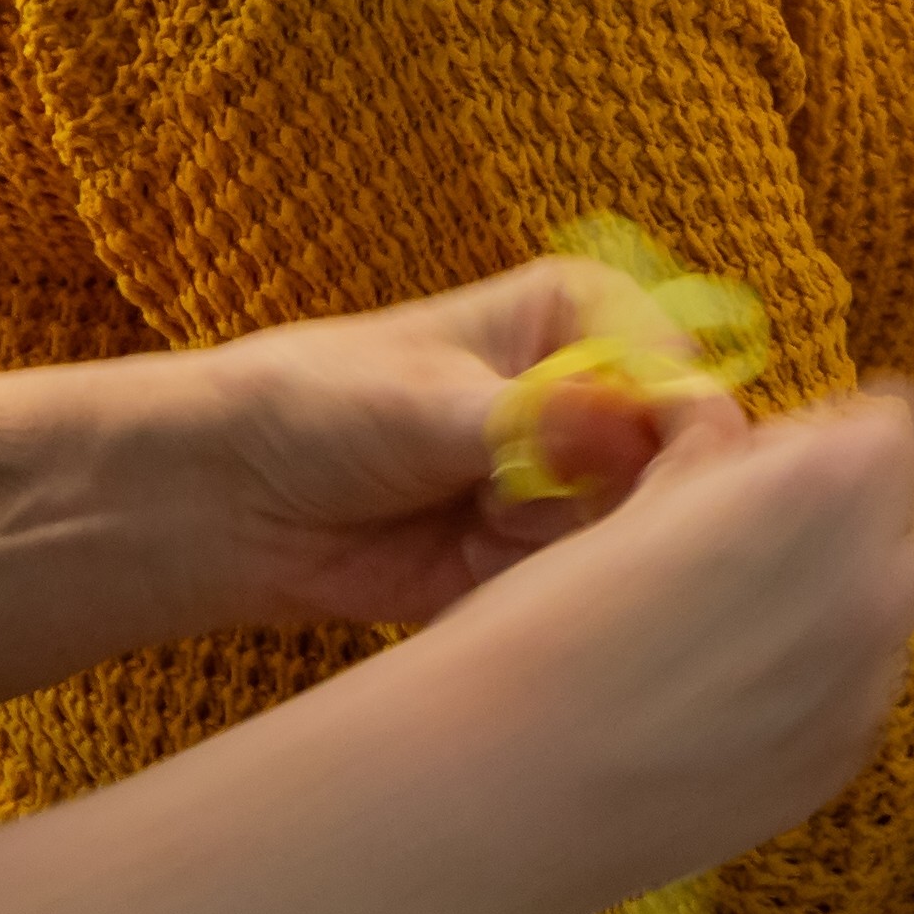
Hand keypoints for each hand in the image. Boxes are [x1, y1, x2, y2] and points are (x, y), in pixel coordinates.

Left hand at [182, 255, 736, 638]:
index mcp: (579, 314)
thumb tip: (626, 425)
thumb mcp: (425, 405)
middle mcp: (591, 393)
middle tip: (561, 530)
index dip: (683, 429)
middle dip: (635, 506)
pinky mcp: (540, 559)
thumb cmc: (316, 407)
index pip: (676, 371)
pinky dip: (557, 599)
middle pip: (675, 458)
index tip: (657, 480)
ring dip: (586, 557)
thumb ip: (531, 422)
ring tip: (497, 549)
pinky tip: (494, 587)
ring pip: (635, 530)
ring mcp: (569, 481)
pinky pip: (586, 587)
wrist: (231, 500)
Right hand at [424, 380, 913, 897]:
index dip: (824, 435)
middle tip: (736, 538)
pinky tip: (718, 698)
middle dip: (840, 515)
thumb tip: (728, 437)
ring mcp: (868, 687)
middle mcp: (878, 584)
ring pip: (883, 611)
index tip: (755, 463)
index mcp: (831, 487)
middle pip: (901, 518)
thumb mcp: (639, 493)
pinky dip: (813, 678)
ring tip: (721, 625)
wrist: (508, 787)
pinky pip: (854, 694)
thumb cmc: (552, 615)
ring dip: (832, 596)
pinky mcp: (840, 766)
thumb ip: (714, 451)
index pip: (893, 424)